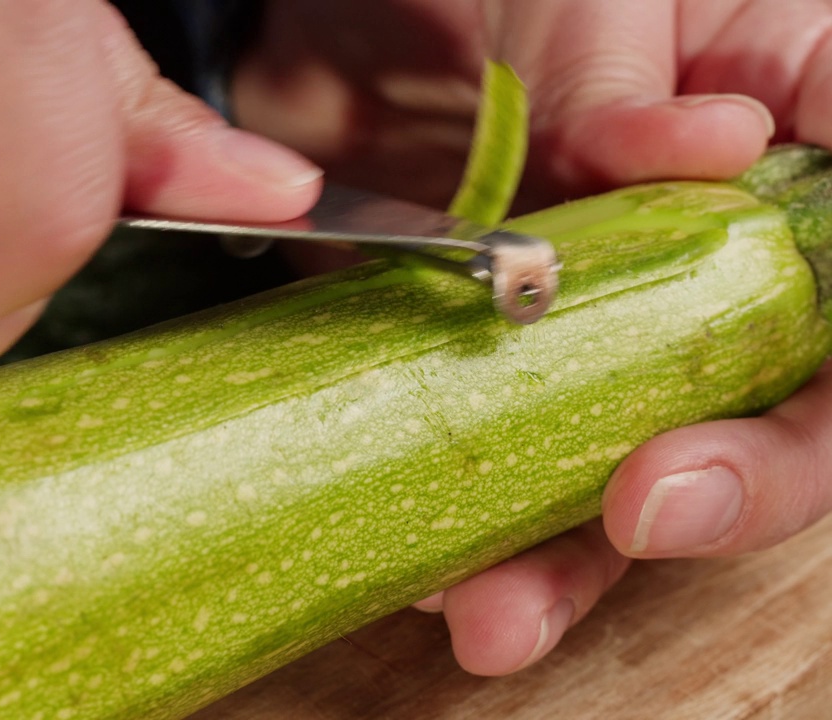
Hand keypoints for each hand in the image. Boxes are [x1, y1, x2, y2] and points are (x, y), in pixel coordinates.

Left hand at [233, 0, 831, 674]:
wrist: (433, 22)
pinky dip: (467, 519)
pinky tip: (420, 556)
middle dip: (710, 499)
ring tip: (490, 610)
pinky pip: (511, 466)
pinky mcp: (523, 376)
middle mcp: (731, 291)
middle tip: (639, 518)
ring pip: (630, 476)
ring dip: (564, 558)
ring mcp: (627, 347)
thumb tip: (710, 148)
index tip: (697, 473)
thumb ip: (640, 92)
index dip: (802, 429)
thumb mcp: (613, 9)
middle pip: (769, 434)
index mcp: (804, 187)